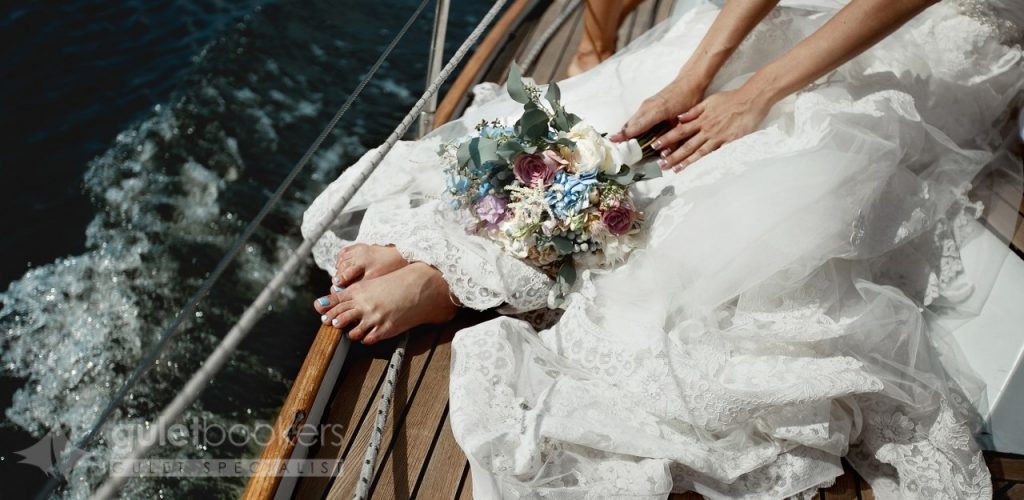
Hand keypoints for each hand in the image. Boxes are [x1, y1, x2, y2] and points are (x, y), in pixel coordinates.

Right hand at [609, 77, 705, 142]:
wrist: (689, 82)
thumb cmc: (688, 100)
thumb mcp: (683, 122)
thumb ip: (673, 139)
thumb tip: (664, 154)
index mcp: (656, 112)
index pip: (637, 126)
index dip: (625, 135)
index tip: (614, 141)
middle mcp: (647, 107)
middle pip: (630, 124)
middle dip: (622, 135)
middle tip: (616, 147)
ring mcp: (646, 104)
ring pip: (632, 120)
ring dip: (626, 131)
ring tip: (621, 142)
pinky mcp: (647, 104)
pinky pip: (636, 116)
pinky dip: (632, 125)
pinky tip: (632, 133)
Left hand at [652, 85, 772, 171]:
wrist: (750, 99)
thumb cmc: (730, 99)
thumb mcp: (709, 101)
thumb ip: (694, 111)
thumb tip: (679, 118)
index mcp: (701, 119)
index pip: (680, 131)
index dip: (667, 139)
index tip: (656, 146)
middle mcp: (707, 129)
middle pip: (687, 145)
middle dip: (673, 156)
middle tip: (662, 165)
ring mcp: (719, 137)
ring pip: (700, 152)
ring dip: (687, 162)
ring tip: (676, 170)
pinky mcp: (731, 142)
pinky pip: (718, 154)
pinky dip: (708, 162)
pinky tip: (700, 170)